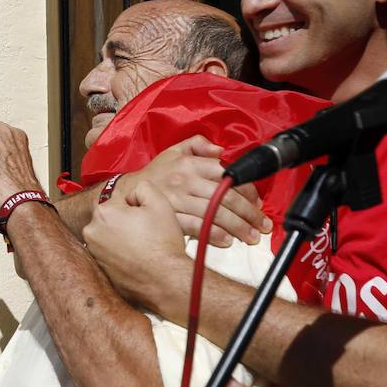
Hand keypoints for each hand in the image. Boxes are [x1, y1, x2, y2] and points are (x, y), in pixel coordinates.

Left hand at [82, 181, 188, 311]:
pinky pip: (110, 255)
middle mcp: (91, 231)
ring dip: (122, 239)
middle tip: (146, 234)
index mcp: (103, 212)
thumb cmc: (163, 244)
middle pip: (112, 218)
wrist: (165, 281)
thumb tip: (132, 196)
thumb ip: (143, 188)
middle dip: (127, 223)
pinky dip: (120, 256)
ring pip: (110, 236)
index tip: (147, 221)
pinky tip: (136, 260)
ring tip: (142, 248)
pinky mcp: (99, 269)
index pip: (121, 201)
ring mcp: (93, 253)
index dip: (138, 209)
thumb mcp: (160, 203)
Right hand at [116, 136, 270, 246]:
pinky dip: (212, 234)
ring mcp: (177, 199)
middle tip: (262, 226)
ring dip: (237, 227)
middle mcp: (185, 179)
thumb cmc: (155, 174)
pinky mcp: (169, 217)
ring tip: (251, 238)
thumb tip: (220, 150)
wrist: (125, 193)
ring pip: (214, 212)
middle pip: (226, 196)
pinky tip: (226, 241)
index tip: (258, 204)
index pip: (228, 175)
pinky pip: (195, 226)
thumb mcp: (173, 151)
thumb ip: (198, 144)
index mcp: (190, 163)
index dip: (248, 191)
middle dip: (249, 213)